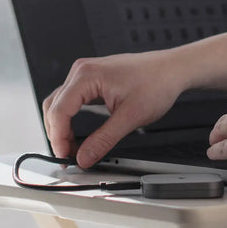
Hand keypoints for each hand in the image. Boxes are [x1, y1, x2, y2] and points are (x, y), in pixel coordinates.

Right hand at [43, 51, 186, 167]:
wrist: (172, 70)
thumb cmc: (156, 83)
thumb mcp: (130, 117)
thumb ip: (104, 140)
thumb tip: (84, 157)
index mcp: (87, 75)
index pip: (59, 110)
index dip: (58, 137)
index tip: (64, 156)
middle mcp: (81, 71)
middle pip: (54, 107)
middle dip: (57, 135)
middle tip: (67, 157)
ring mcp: (85, 74)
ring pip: (59, 104)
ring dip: (62, 128)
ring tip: (71, 149)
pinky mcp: (91, 80)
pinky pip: (71, 101)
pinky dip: (70, 119)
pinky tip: (76, 134)